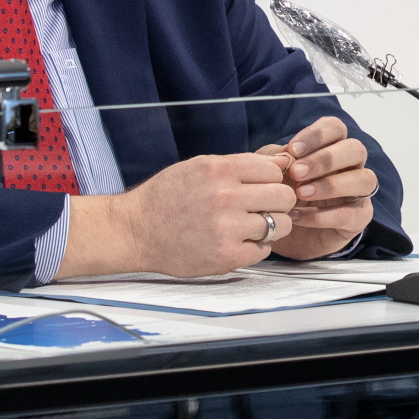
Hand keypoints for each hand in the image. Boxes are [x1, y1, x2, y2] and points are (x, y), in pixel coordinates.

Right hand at [60, 153, 298, 278]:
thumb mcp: (201, 166)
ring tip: (251, 226)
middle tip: (262, 208)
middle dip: (278, 202)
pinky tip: (239, 241)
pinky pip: (264, 250)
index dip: (272, 179)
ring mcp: (227, 229)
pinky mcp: (226, 257)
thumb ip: (242, 164)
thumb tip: (283, 162)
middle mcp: (226, 197)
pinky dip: (256, 247)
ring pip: (280, 225)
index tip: (262, 188)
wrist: (135, 231)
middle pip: (284, 197)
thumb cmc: (167, 196)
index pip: (275, 170)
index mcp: (220, 170)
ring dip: (271, 226)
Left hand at [256, 116, 377, 259]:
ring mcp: (358, 192)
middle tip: (297, 172)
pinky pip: (352, 214)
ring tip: (301, 193)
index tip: (293, 149)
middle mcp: (351, 166)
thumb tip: (287, 155)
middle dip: (326, 159)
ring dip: (331, 185)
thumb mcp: (271, 172)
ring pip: (364, 179)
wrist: (276, 230)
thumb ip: (278, 160)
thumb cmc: (278, 192)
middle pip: (355, 150)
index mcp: (331, 147)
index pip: (335, 128)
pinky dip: (323, 216)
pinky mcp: (358, 219)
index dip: (317, 135)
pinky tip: (297, 217)